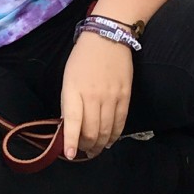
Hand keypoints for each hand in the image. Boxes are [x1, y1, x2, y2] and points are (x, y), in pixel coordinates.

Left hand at [60, 31, 133, 160]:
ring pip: (106, 131)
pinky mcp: (126, 97)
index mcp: (74, 90)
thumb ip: (69, 102)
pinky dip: (114, 136)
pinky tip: (109, 141)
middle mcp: (93, 96)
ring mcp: (112, 97)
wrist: (107, 38)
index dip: (71, 142)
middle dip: (86, 146)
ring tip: (94, 150)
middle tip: (82, 151)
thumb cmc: (82, 58)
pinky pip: (120, 123)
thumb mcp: (68, 78)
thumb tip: (71, 125)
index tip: (69, 155)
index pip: (73, 122)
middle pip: (92, 131)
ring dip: (100, 145)